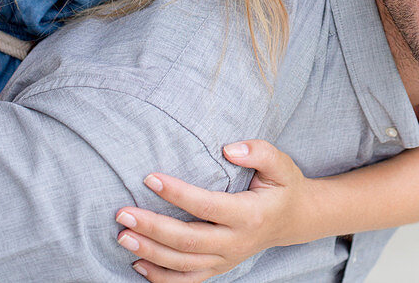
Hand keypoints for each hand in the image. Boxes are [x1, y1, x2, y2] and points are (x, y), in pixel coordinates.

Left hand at [115, 140, 319, 281]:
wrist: (295, 220)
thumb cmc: (283, 186)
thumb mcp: (280, 163)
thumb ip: (258, 151)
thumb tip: (228, 149)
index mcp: (249, 214)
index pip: (206, 206)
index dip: (177, 193)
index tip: (150, 178)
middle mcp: (236, 242)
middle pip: (187, 240)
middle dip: (152, 227)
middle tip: (123, 213)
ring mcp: (226, 259)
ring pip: (182, 264)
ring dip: (150, 252)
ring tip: (123, 236)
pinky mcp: (220, 268)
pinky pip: (187, 280)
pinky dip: (160, 277)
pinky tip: (138, 264)